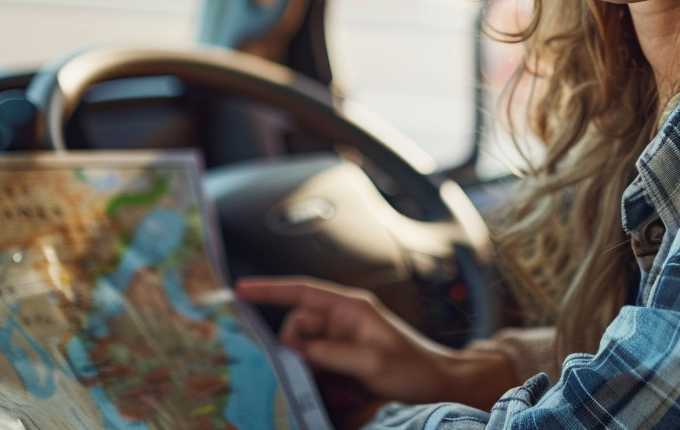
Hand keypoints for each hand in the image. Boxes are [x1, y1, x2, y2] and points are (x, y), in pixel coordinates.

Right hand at [234, 277, 514, 414]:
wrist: (439, 382)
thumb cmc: (413, 368)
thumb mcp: (371, 363)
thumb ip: (330, 353)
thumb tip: (294, 348)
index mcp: (350, 307)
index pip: (302, 290)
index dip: (269, 288)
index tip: (240, 289)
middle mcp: (343, 317)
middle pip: (298, 327)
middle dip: (298, 352)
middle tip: (315, 375)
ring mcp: (343, 336)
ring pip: (305, 349)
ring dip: (313, 370)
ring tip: (342, 388)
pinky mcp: (344, 355)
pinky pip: (318, 364)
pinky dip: (322, 378)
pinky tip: (344, 392)